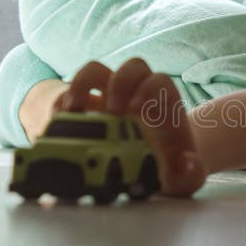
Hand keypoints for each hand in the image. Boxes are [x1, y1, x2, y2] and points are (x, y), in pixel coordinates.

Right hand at [53, 58, 207, 197]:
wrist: (152, 170)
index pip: (159, 82)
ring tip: (72, 111)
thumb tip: (187, 164)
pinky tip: (55, 126)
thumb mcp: (184, 178)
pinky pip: (68, 95)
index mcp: (163, 105)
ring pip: (94, 72)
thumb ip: (191, 174)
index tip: (137, 109)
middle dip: (120, 82)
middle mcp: (137, 94)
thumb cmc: (170, 169)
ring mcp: (109, 98)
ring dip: (81, 85)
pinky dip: (59, 105)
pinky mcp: (85, 110)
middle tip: (113, 112)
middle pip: (131, 67)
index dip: (148, 89)